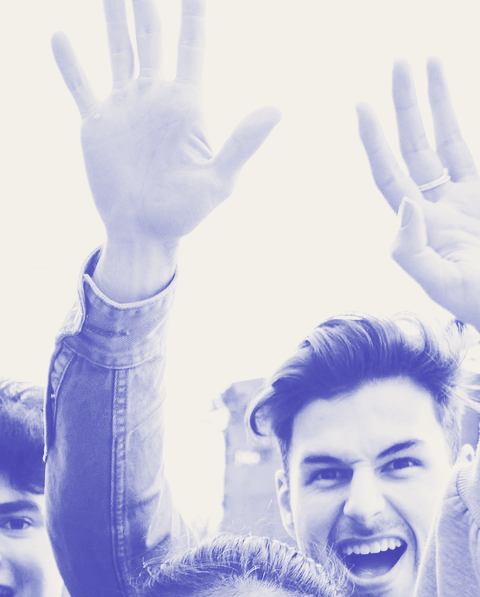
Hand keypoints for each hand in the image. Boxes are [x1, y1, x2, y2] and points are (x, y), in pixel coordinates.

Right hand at [53, 0, 279, 301]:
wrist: (142, 235)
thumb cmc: (185, 214)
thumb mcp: (219, 181)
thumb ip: (243, 144)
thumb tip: (277, 109)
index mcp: (186, 101)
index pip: (191, 43)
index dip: (194, 11)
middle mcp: (155, 96)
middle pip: (152, 34)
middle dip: (146, 3)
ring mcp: (124, 107)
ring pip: (119, 50)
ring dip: (114, 17)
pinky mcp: (97, 126)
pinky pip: (82, 87)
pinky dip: (70, 63)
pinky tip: (60, 35)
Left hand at [358, 59, 479, 329]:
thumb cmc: (477, 302)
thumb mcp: (440, 284)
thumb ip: (413, 250)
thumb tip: (406, 204)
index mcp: (421, 226)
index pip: (389, 173)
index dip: (375, 141)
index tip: (361, 104)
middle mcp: (440, 204)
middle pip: (416, 144)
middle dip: (406, 105)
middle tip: (398, 62)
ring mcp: (469, 193)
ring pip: (448, 136)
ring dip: (437, 100)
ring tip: (429, 60)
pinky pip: (476, 147)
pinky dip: (463, 118)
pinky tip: (457, 91)